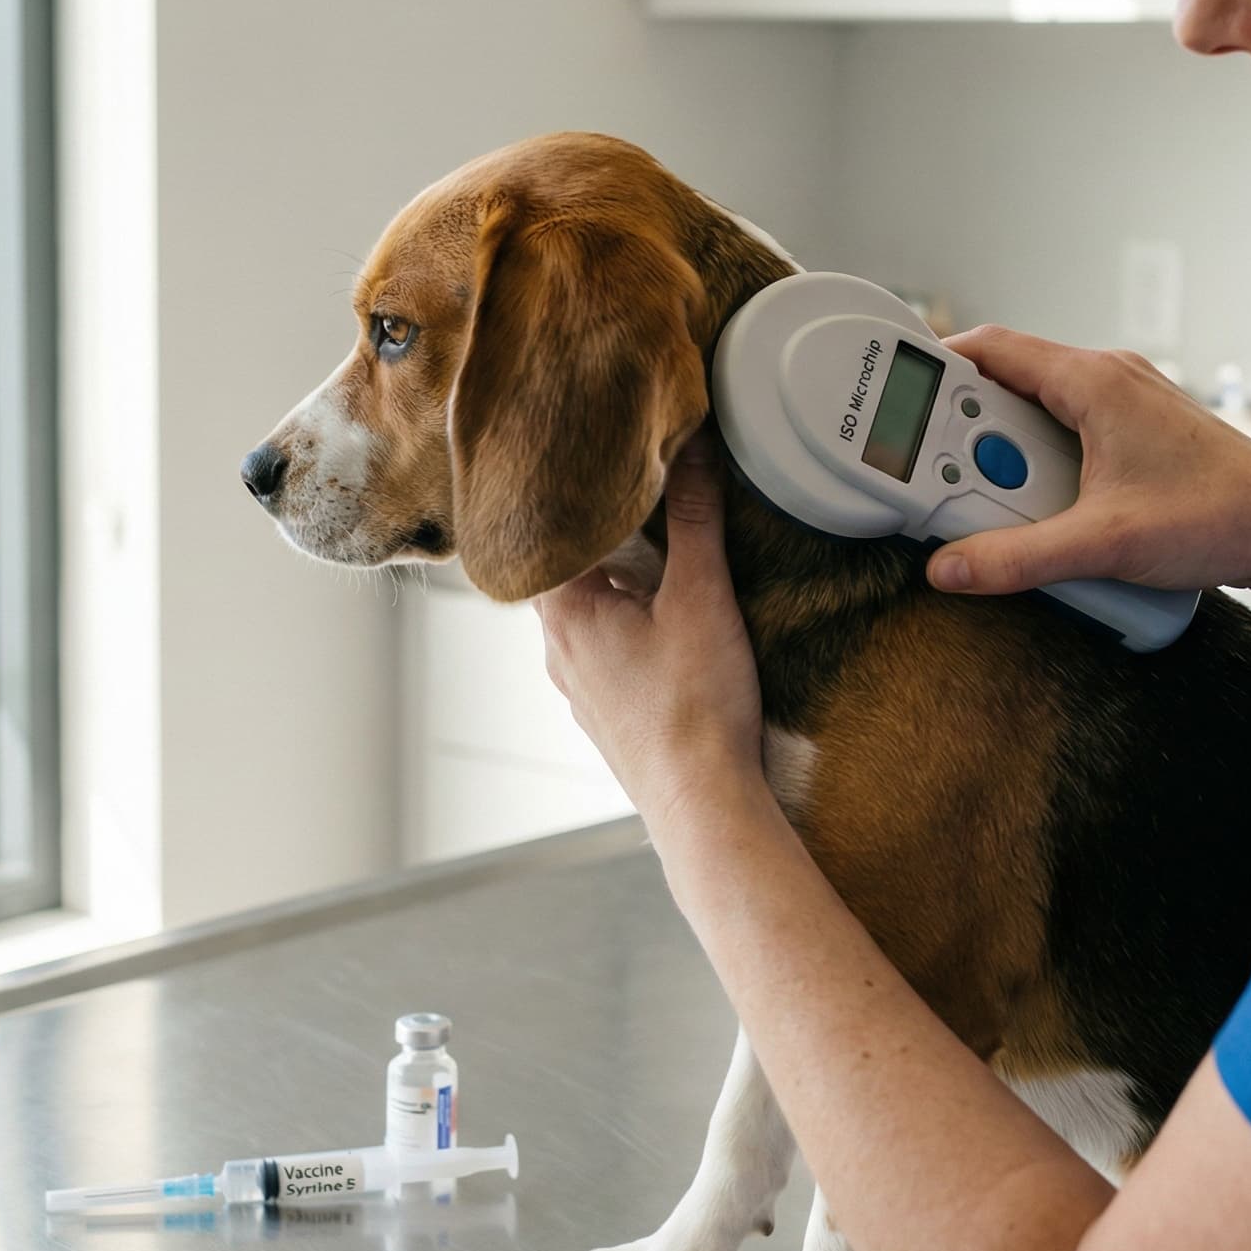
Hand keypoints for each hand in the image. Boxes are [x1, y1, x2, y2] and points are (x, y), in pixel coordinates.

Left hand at [531, 430, 763, 815]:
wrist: (703, 804)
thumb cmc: (694, 707)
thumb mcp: (700, 596)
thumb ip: (695, 517)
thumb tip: (692, 446)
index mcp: (564, 612)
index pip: (546, 532)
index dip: (570, 495)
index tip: (593, 463)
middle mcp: (558, 650)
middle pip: (565, 570)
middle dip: (598, 536)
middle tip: (632, 496)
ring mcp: (579, 687)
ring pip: (584, 613)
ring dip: (613, 582)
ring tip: (652, 548)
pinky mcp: (607, 713)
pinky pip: (605, 650)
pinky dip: (625, 623)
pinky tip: (661, 620)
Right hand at [929, 328, 1250, 682]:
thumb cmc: (1217, 518)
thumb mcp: (1101, 544)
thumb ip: (1015, 558)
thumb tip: (949, 568)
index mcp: (1095, 381)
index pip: (993, 346)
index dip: (937, 365)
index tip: (897, 394)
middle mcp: (1110, 380)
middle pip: (1009, 386)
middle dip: (971, 434)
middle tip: (949, 478)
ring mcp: (1129, 406)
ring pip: (1039, 415)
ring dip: (1010, 457)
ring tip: (1000, 504)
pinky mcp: (1140, 436)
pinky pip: (1069, 436)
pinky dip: (1043, 466)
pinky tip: (1045, 510)